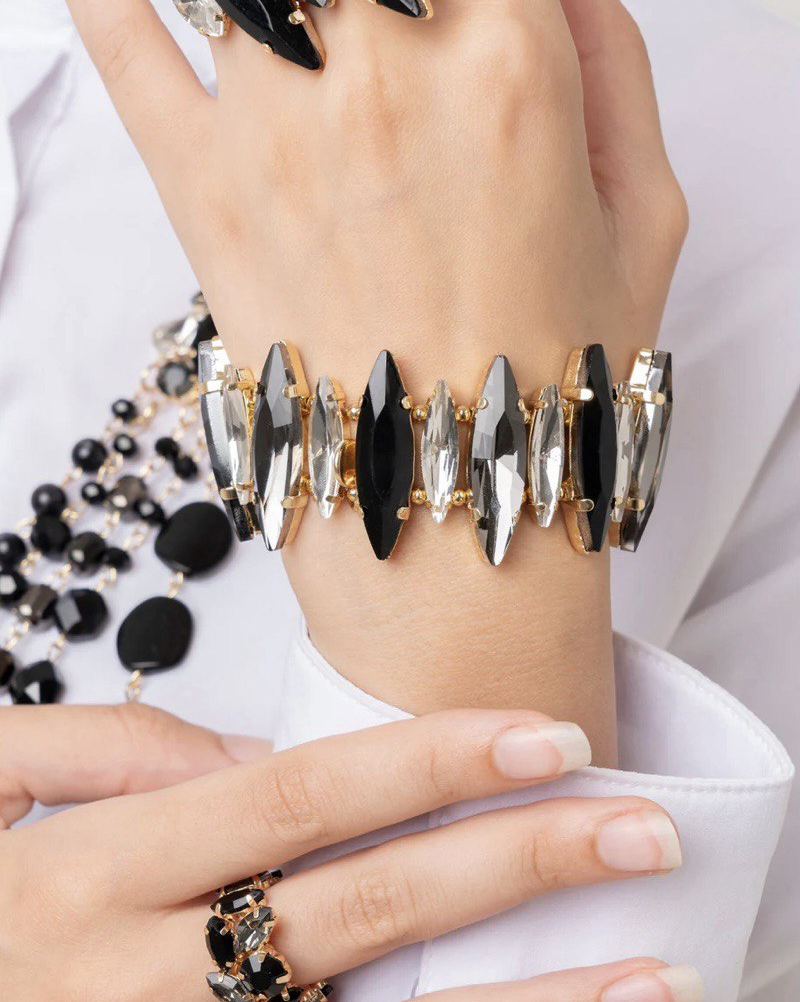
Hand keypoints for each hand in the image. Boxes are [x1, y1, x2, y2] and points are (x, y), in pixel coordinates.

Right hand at [0, 703, 697, 999]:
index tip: (542, 737)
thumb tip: (248, 749)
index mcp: (98, 877)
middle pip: (368, 907)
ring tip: (653, 975)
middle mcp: (149, 981)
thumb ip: (107, 751)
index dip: (430, 761)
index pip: (300, 796)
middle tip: (640, 829)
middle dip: (515, 863)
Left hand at [57, 0, 688, 755]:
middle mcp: (389, 76)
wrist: (448, 514)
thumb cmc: (554, 381)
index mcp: (514, 70)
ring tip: (296, 23)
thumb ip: (614, 59)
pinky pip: (125, 39)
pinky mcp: (202, 190)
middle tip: (374, 20)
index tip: (460, 0)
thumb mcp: (647, 217)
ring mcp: (280, 129)